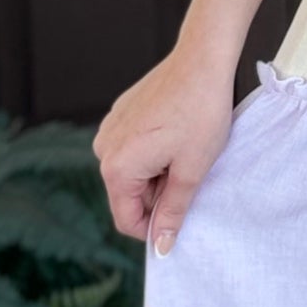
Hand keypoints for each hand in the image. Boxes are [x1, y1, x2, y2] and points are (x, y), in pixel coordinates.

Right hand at [93, 42, 239, 254]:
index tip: (181, 220)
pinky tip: (178, 135)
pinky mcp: (122, 113)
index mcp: (116, 168)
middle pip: (129, 195)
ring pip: (133, 172)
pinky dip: (155, 152)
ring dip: (159, 173)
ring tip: (187, 152)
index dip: (155, 228)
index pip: (127, 220)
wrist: (202, 60)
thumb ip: (172, 211)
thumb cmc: (200, 114)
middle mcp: (104, 148)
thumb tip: (161, 246)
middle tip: (192, 176)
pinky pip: (134, 148)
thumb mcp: (191, 170)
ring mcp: (111, 128)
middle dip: (159, 195)